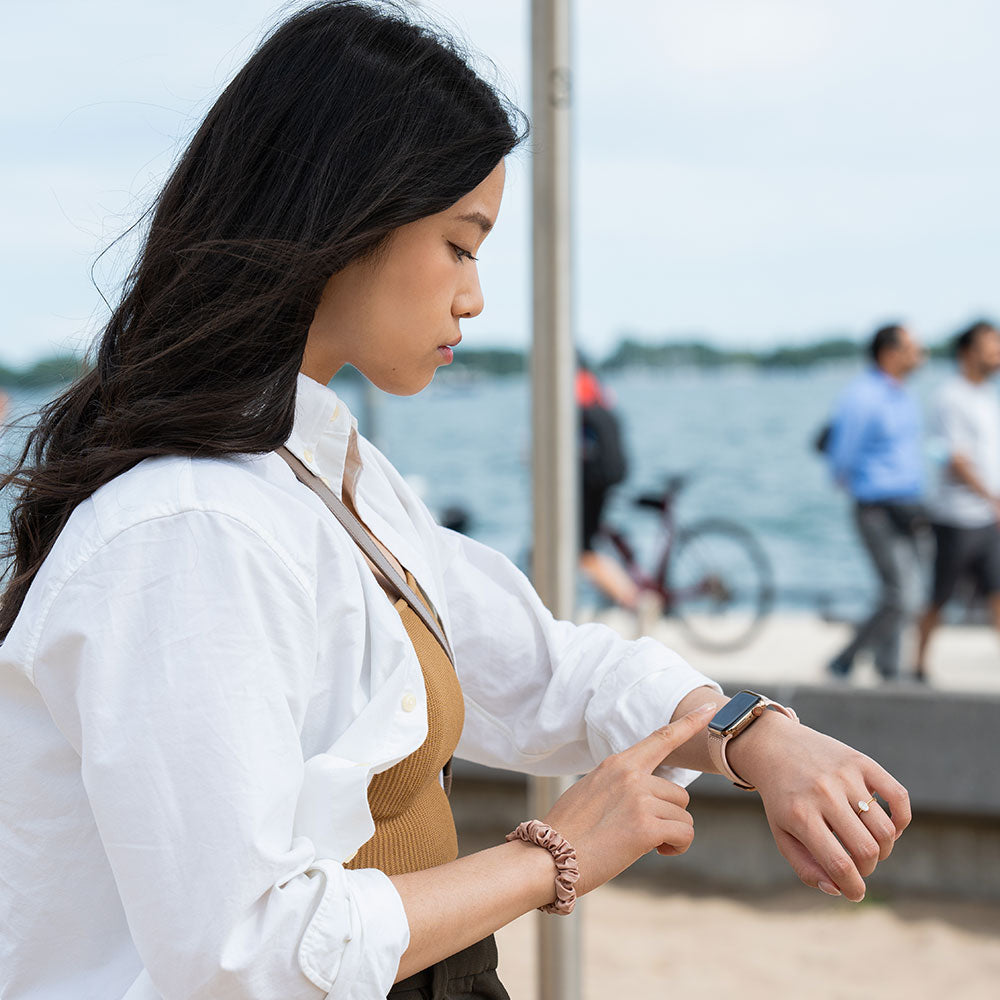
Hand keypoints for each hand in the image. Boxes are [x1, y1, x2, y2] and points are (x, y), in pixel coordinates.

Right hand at [542, 702, 716, 894]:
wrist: (550, 858)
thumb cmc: (568, 830)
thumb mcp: (591, 791)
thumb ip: (620, 784)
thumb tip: (645, 795)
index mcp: (617, 764)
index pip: (661, 738)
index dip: (689, 723)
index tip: (711, 710)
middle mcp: (631, 776)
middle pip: (678, 793)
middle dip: (669, 816)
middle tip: (643, 832)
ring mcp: (639, 800)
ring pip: (683, 816)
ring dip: (671, 833)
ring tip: (644, 844)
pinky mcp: (646, 827)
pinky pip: (684, 834)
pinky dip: (677, 847)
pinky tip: (659, 852)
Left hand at [730, 715, 910, 901]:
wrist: (775, 747)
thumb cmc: (783, 800)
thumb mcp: (782, 834)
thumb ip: (806, 868)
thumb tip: (838, 889)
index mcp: (800, 816)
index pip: (840, 865)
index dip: (854, 888)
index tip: (856, 893)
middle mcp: (824, 794)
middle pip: (867, 850)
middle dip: (868, 868)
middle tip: (858, 864)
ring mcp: (844, 775)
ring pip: (885, 829)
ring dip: (883, 848)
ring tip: (867, 844)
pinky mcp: (861, 761)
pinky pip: (899, 797)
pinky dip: (902, 820)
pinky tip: (889, 827)